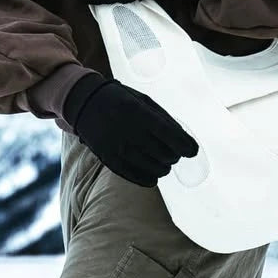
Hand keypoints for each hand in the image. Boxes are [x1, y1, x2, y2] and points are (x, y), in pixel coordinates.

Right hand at [67, 78, 198, 187]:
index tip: (192, 151)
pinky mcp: (109, 160)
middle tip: (174, 153)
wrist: (85, 104)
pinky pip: (137, 177)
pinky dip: (150, 178)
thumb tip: (186, 141)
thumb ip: (164, 119)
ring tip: (164, 162)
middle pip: (164, 154)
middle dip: (174, 155)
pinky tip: (154, 174)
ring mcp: (117, 147)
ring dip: (164, 167)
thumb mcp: (143, 100)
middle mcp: (127, 131)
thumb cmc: (121, 99)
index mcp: (137, 112)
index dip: (185, 145)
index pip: (169, 134)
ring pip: (153, 168)